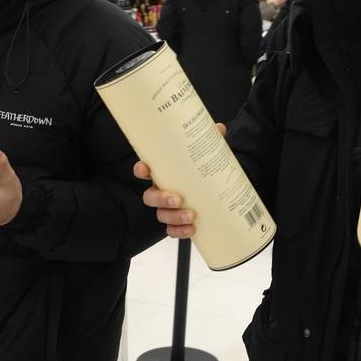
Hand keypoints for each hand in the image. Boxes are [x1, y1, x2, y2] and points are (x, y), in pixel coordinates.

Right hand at [135, 123, 225, 238]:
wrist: (217, 188)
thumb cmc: (203, 170)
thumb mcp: (206, 155)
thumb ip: (211, 141)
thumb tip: (219, 128)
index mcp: (164, 173)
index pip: (144, 170)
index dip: (141, 170)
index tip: (145, 168)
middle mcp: (162, 191)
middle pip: (150, 197)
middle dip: (161, 199)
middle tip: (178, 199)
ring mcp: (168, 208)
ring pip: (161, 215)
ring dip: (174, 217)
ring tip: (191, 215)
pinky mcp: (178, 222)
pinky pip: (172, 230)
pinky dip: (179, 232)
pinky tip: (191, 229)